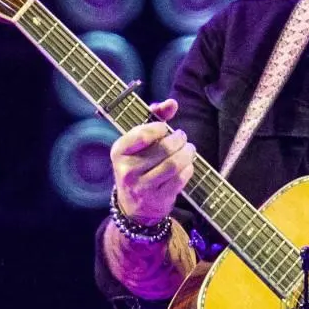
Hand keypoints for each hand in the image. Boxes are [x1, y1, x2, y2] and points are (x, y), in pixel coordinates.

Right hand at [109, 98, 195, 223]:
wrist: (133, 205)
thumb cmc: (138, 164)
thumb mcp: (138, 143)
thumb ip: (154, 119)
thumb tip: (172, 103)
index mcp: (119, 152)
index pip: (141, 135)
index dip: (158, 128)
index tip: (165, 128)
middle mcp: (127, 171)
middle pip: (163, 149)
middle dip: (179, 140)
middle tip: (182, 137)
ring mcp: (142, 187)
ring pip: (173, 165)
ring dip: (187, 153)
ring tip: (189, 149)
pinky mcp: (157, 199)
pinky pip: (180, 180)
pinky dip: (188, 169)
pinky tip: (188, 165)